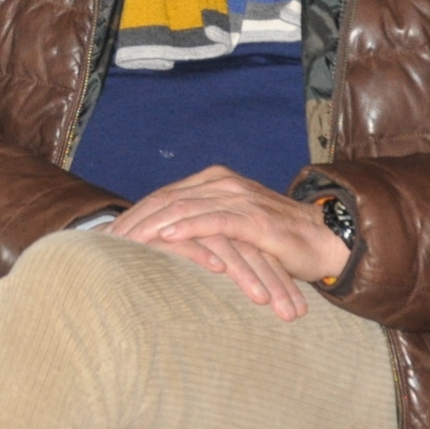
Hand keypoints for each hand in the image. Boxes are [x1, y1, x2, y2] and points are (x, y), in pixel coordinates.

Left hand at [109, 165, 351, 300]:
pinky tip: (164, 239)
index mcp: (213, 182)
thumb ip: (203, 228)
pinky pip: (213, 220)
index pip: (163, 197)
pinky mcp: (252, 217)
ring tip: (125, 242)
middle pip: (166, 200)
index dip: (134, 215)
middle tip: (107, 242)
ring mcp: (237, 198)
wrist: (322, 240)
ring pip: (183, 208)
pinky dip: (186, 229)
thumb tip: (165, 246)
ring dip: (151, 226)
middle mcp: (222, 184)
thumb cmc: (274, 241)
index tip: (107, 236)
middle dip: (134, 221)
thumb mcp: (231, 230)